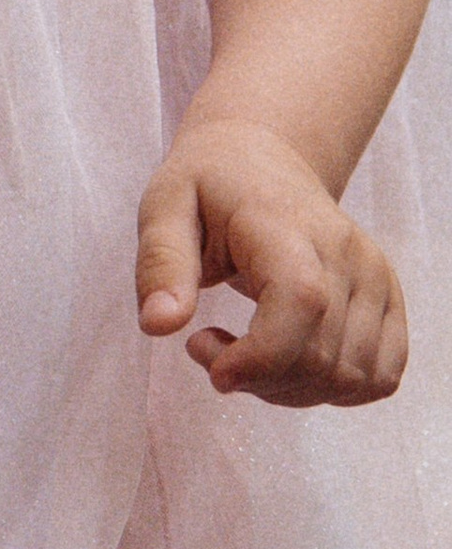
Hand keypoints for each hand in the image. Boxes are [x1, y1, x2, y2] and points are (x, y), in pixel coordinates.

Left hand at [135, 116, 408, 405]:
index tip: (208, 361)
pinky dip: (330, 390)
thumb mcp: (164, 206)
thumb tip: (158, 324)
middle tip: (208, 347)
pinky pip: (379, 379)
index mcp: (288, 225)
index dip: (261, 356)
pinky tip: (288, 360)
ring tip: (245, 351)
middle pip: (323, 357)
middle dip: (257, 378)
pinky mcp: (389, 302)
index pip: (301, 303)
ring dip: (288, 390)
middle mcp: (348, 253)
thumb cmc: (209, 185)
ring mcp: (377, 279)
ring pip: (349, 379)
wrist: (263, 158)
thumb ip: (161, 262)